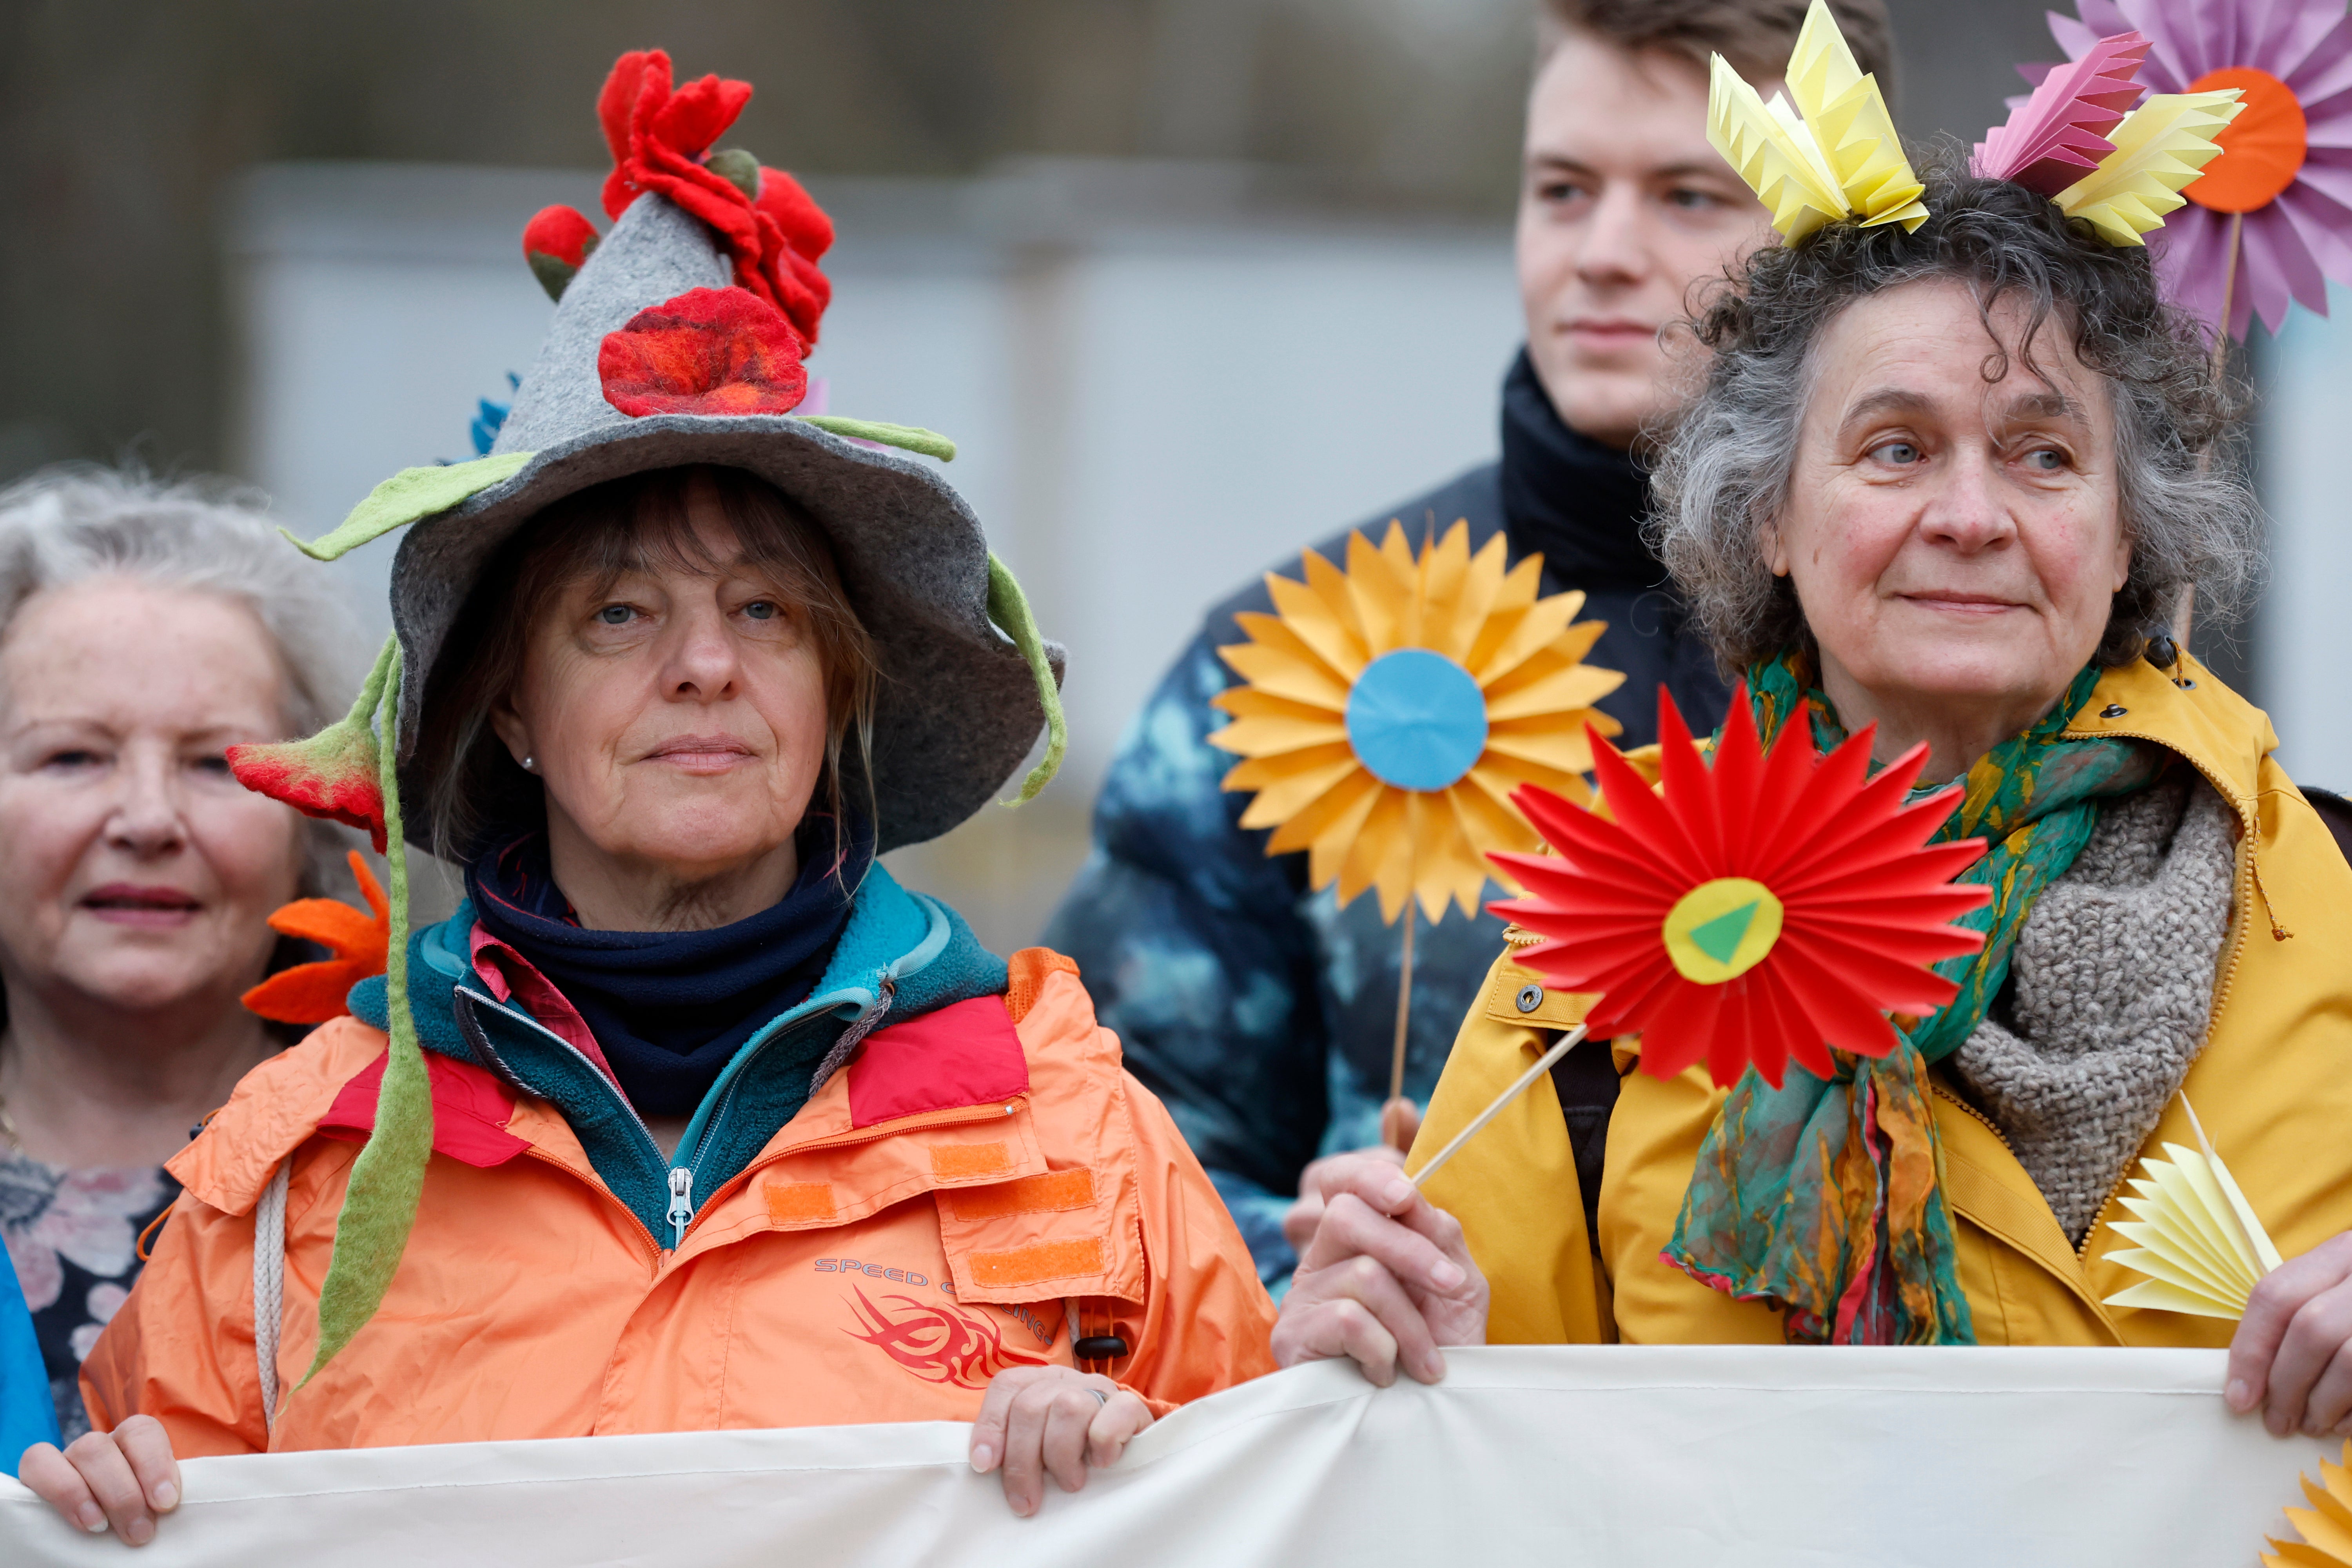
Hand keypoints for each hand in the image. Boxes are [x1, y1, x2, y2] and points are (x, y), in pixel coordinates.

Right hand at [17, 1414, 181, 1545]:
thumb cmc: (146, 1518)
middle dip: (123, 1493)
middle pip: (103, 1446)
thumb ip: (176, 1494)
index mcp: (132, 1444)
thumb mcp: (164, 1503)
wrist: (111, 1538)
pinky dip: (57, 1489)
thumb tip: (206, 1494)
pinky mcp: (40, 1479)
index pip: (142, 1431)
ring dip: (87, 1493)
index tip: (166, 1503)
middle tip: (140, 1533)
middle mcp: (99, 1448)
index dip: (155, 1463)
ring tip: (101, 1529)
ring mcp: (68, 1460)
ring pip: (76, 1451)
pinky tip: (76, 1521)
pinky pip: (37, 1464)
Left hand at [969, 1364, 1152, 1516]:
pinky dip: (1103, 1444)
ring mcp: (1100, 1389)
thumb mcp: (1036, 1448)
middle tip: (1027, 1501)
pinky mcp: (1132, 1406)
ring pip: (1068, 1408)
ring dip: (1062, 1455)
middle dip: (1023, 1460)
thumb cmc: (1072, 1454)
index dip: (991, 1426)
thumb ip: (1010, 1447)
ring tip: (1069, 1482)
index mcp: (1039, 1382)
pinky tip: (1101, 1463)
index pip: (1007, 1386)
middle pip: (1031, 1406)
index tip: (985, 1466)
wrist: (1131, 1451)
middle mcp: (1067, 1380)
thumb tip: (982, 1464)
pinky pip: (1114, 1414)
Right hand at [1270, 1154, 1485, 1386]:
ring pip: (1362, 1274)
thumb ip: (1439, 1233)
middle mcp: (1320, 1259)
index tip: (1408, 1199)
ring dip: (1411, 1324)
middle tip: (1452, 1284)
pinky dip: (1383, 1349)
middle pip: (1346, 1215)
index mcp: (1356, 1237)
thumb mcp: (1456, 1285)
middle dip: (1410, 1250)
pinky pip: (1348, 1319)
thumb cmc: (1441, 1348)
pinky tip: (1386, 1376)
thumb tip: (1414, 1199)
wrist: (1426, 1419)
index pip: (1343, 1181)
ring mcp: (1302, 1297)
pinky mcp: (1292, 1337)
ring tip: (1426, 1363)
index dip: (1370, 1178)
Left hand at [2229, 1231, 2351, 1435]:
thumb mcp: (2341, 1289)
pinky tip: (2346, 1426)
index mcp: (2345, 1252)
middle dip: (2286, 1385)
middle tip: (2277, 1422)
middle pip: (2311, 1330)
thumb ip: (2301, 1315)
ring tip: (2312, 1425)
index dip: (2250, 1351)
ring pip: (2349, 1362)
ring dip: (2323, 1404)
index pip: (2276, 1295)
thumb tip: (2248, 1380)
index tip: (2239, 1397)